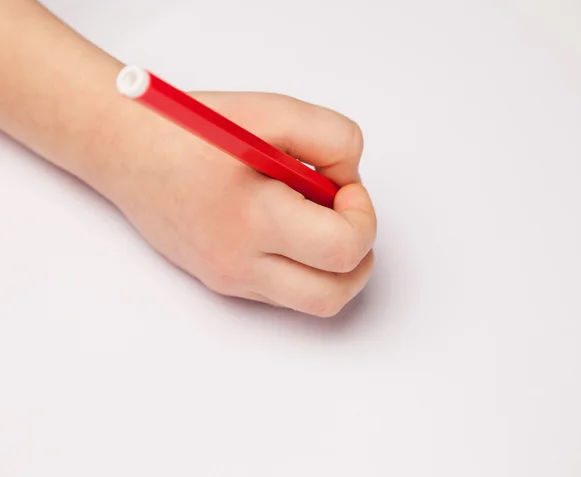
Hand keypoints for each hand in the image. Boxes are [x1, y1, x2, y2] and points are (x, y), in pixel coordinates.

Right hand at [105, 92, 376, 316]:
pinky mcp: (222, 282)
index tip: (344, 187)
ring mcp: (230, 279)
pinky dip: (304, 266)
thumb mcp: (272, 112)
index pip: (342, 250)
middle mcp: (239, 263)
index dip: (362, 217)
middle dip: (358, 255)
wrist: (124, 150)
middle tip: (343, 214)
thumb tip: (349, 182)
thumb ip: (333, 139)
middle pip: (333, 296)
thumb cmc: (189, 128)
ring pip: (312, 302)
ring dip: (333, 266)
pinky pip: (284, 292)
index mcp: (252, 218)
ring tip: (315, 219)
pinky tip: (286, 226)